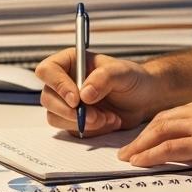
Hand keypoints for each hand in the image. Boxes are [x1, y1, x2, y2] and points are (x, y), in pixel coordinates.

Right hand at [35, 48, 159, 136]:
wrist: (143, 100)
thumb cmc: (133, 79)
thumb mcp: (122, 72)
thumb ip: (103, 78)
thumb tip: (84, 94)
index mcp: (71, 62)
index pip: (47, 70)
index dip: (57, 85)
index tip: (76, 99)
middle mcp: (64, 82)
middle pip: (48, 98)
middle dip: (71, 111)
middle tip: (95, 115)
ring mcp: (67, 102)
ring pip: (55, 116)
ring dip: (82, 122)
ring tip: (107, 117)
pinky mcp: (73, 120)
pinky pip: (70, 129)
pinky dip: (90, 130)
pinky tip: (108, 121)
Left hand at [115, 93, 191, 175]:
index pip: (176, 113)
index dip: (157, 126)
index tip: (146, 137)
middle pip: (162, 119)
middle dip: (142, 135)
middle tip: (128, 149)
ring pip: (161, 130)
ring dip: (141, 145)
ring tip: (128, 158)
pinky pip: (170, 147)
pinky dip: (151, 154)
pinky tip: (141, 162)